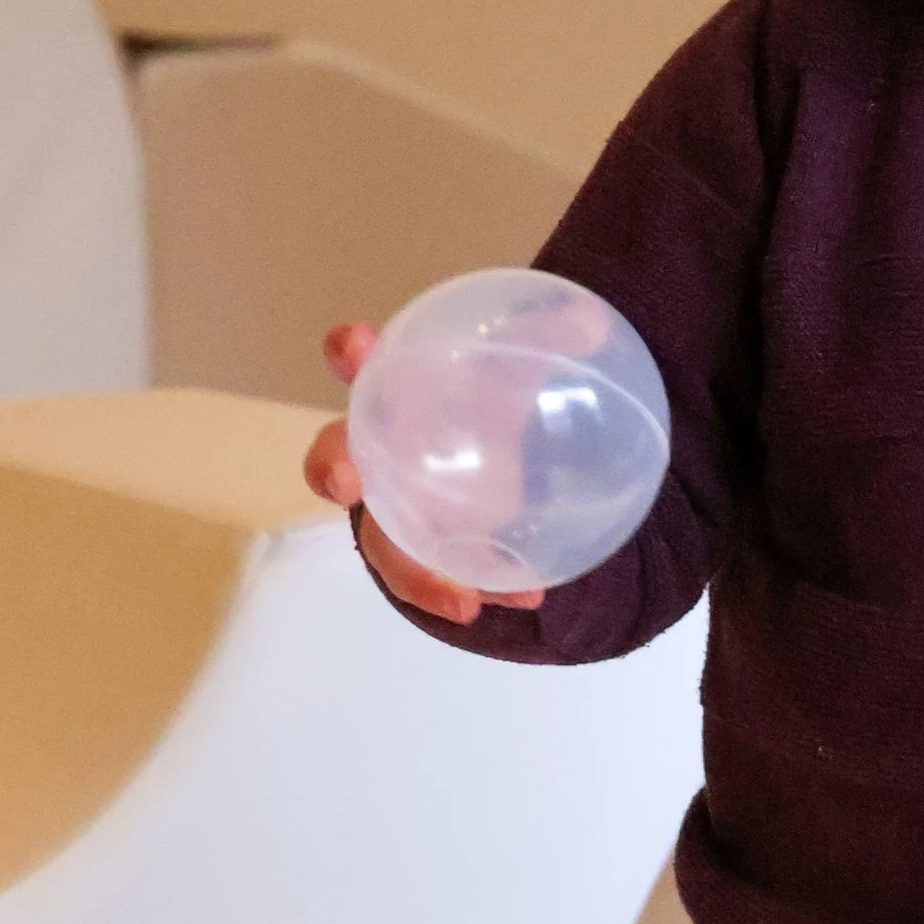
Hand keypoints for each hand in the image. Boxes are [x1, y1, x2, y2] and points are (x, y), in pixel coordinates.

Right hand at [301, 321, 545, 626]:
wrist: (517, 439)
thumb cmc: (497, 386)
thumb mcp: (529, 356)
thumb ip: (553, 336)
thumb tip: (592, 321)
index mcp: (395, 386)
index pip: (357, 362)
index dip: (347, 352)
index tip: (355, 348)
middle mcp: (381, 449)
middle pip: (334, 460)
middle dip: (331, 468)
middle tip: (349, 484)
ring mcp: (400, 507)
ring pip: (382, 544)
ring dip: (413, 573)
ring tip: (463, 602)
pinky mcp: (433, 548)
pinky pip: (441, 575)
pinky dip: (480, 588)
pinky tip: (528, 594)